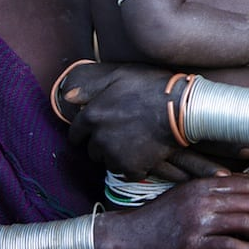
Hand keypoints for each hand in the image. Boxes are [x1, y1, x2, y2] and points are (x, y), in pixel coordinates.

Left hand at [61, 63, 216, 178]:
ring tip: (136, 141)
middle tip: (122, 133)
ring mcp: (115, 156)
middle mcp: (99, 138)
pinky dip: (135, 166)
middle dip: (102, 144)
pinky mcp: (132, 169)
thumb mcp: (119, 76)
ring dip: (118, 155)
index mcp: (92, 116)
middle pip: (92, 150)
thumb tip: (66, 96)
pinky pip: (127, 172)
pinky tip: (146, 152)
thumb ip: (90, 87)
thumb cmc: (151, 87)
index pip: (76, 134)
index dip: (85, 132)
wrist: (182, 108)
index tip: (97, 130)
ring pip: (109, 162)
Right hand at [97, 174, 248, 248]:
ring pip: (245, 223)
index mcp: (201, 185)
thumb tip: (237, 190)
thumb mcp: (183, 195)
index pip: (244, 183)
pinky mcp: (194, 246)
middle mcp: (202, 200)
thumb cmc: (158, 218)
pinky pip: (231, 246)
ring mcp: (198, 222)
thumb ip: (208, 192)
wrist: (129, 237)